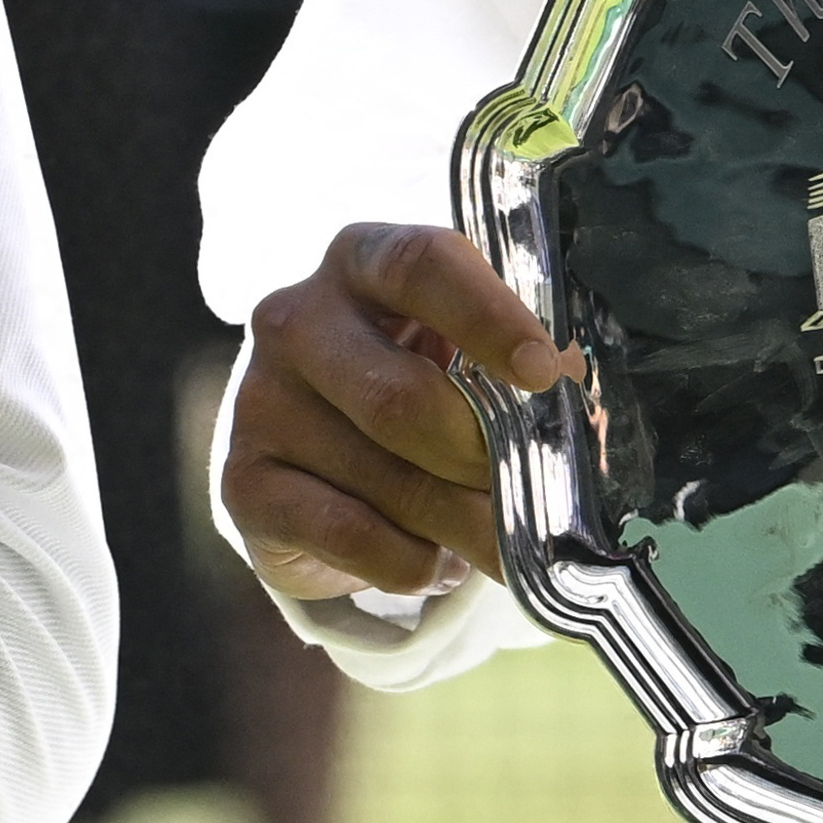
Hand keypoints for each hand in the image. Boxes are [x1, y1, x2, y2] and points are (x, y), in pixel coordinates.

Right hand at [218, 220, 574, 604]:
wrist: (318, 464)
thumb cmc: (416, 384)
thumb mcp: (459, 353)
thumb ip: (511, 364)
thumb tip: (579, 401)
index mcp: (361, 261)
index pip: (421, 266)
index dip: (488, 318)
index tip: (544, 373)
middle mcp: (296, 319)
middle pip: (400, 396)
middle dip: (479, 457)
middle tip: (533, 492)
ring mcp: (259, 400)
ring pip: (385, 479)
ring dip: (458, 523)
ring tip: (497, 539)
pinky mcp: (243, 481)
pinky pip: (349, 534)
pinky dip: (411, 561)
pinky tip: (435, 561)